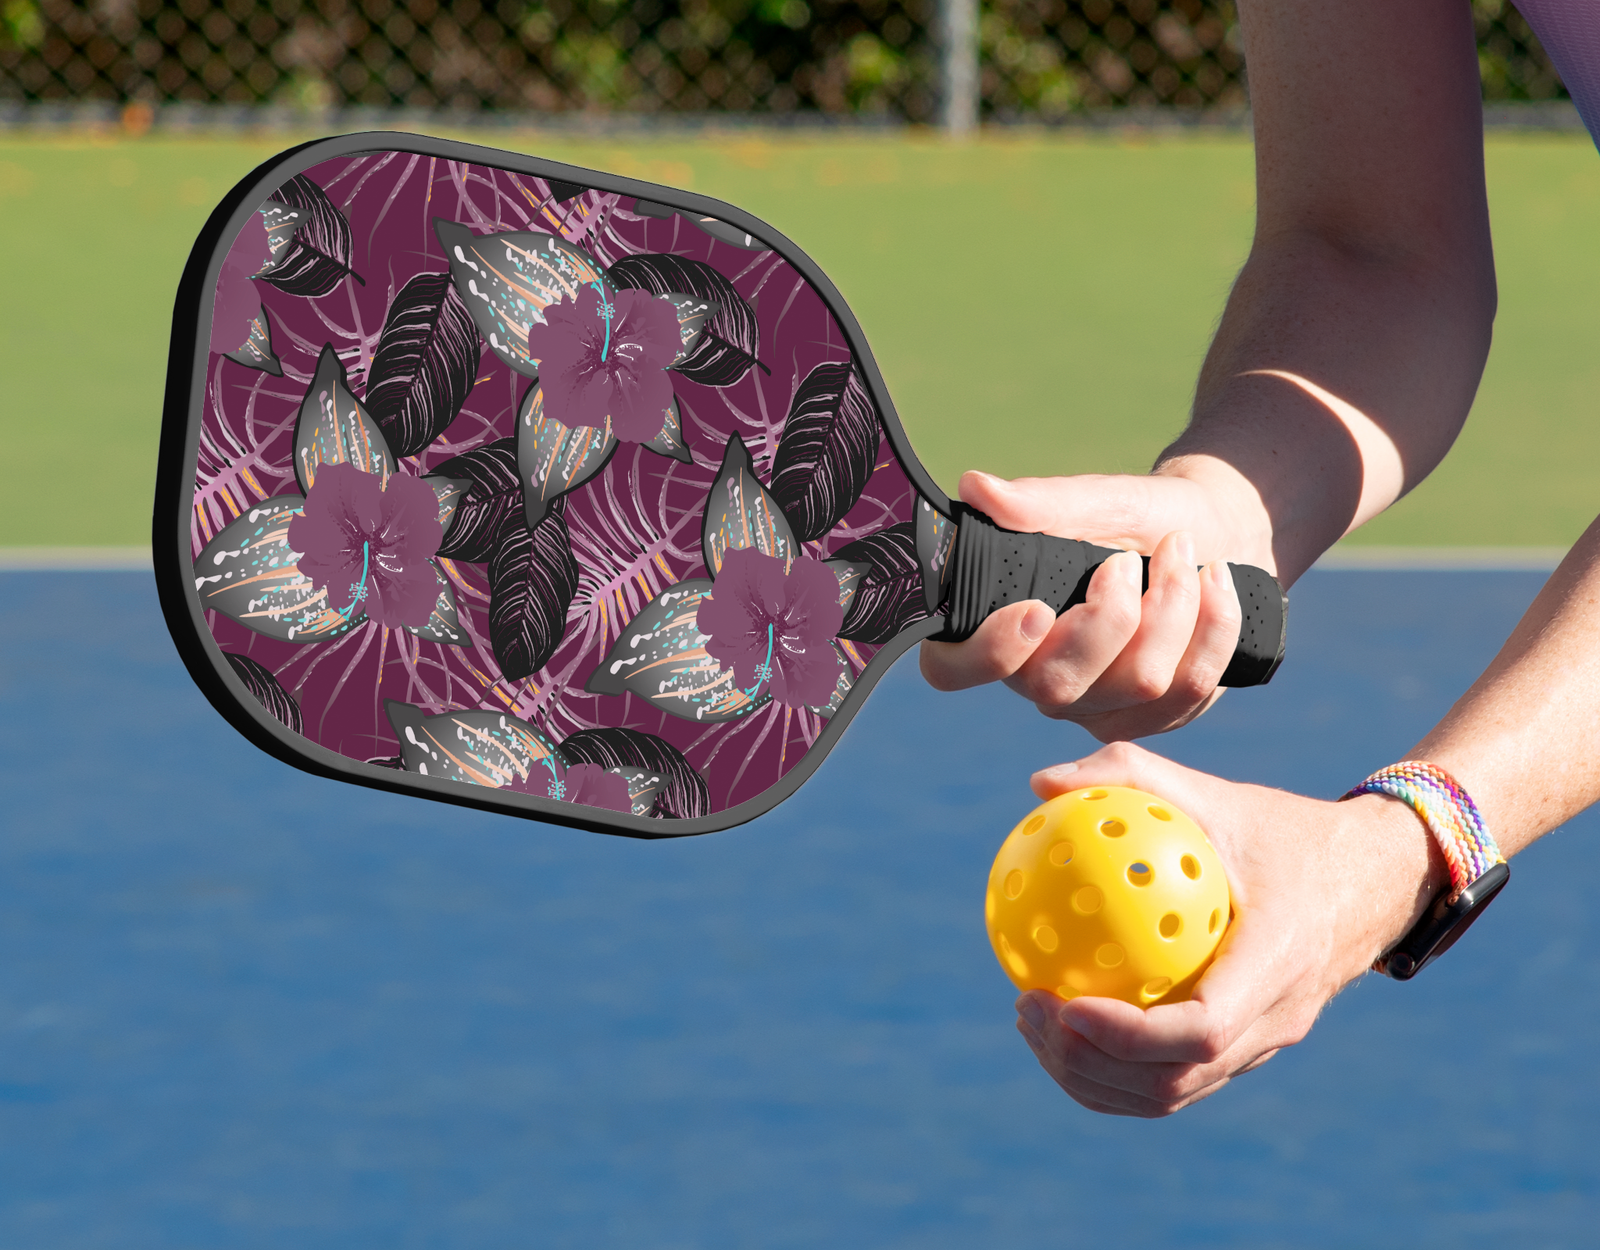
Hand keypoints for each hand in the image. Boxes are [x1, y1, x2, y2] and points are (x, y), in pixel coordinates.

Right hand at [919, 469, 1263, 740]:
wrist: (1214, 534)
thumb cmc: (1138, 517)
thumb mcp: (1098, 500)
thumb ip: (1040, 502)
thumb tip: (977, 487)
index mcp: (1001, 627)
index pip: (952, 669)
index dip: (987, 653)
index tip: (1035, 608)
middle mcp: (1039, 678)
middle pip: (1057, 685)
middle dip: (1110, 617)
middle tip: (1128, 559)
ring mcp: (1098, 707)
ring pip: (1137, 684)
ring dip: (1172, 606)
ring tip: (1181, 551)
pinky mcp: (1155, 718)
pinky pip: (1188, 690)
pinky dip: (1212, 626)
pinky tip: (1214, 581)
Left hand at [1012, 742, 1444, 1116]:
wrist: (1372, 880)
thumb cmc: (1282, 831)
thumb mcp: (1214, 794)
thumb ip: (1130, 775)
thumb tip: (1040, 784)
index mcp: (1278, 962)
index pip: (1203, 1030)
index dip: (1128, 1035)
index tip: (1064, 1002)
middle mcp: (1276, 1019)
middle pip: (1175, 1081)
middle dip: (1088, 1062)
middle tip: (1028, 1007)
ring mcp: (1265, 1046)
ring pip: (1170, 1094)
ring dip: (1092, 1076)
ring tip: (1032, 1022)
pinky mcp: (1248, 1051)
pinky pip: (1176, 1078)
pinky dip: (1115, 1068)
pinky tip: (1065, 1019)